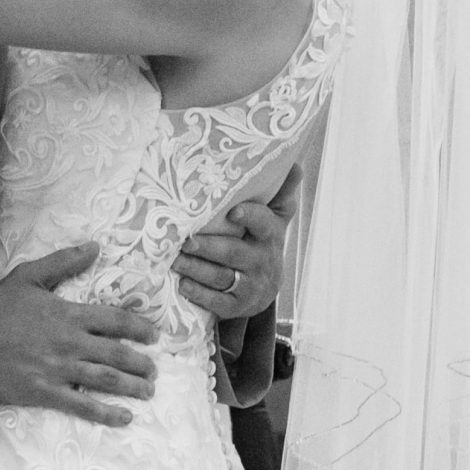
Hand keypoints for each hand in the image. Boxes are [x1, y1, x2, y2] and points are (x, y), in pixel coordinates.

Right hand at [0, 244, 156, 427]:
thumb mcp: (29, 276)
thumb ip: (64, 262)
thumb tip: (95, 247)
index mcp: (68, 313)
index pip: (116, 321)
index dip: (140, 329)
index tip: (154, 337)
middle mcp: (70, 342)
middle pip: (118, 353)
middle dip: (142, 364)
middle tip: (153, 371)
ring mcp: (58, 368)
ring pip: (107, 379)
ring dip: (132, 386)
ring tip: (148, 392)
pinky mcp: (45, 391)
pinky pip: (82, 405)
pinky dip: (106, 413)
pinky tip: (124, 418)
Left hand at [174, 166, 299, 320]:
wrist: (264, 288)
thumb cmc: (262, 243)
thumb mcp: (275, 218)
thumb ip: (280, 193)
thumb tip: (294, 163)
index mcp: (269, 235)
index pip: (264, 223)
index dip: (251, 217)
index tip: (234, 211)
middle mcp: (261, 261)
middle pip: (234, 253)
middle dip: (209, 247)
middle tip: (186, 241)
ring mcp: (250, 285)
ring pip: (221, 277)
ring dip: (196, 269)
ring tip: (175, 261)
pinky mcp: (237, 306)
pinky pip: (218, 303)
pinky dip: (200, 295)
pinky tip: (183, 285)